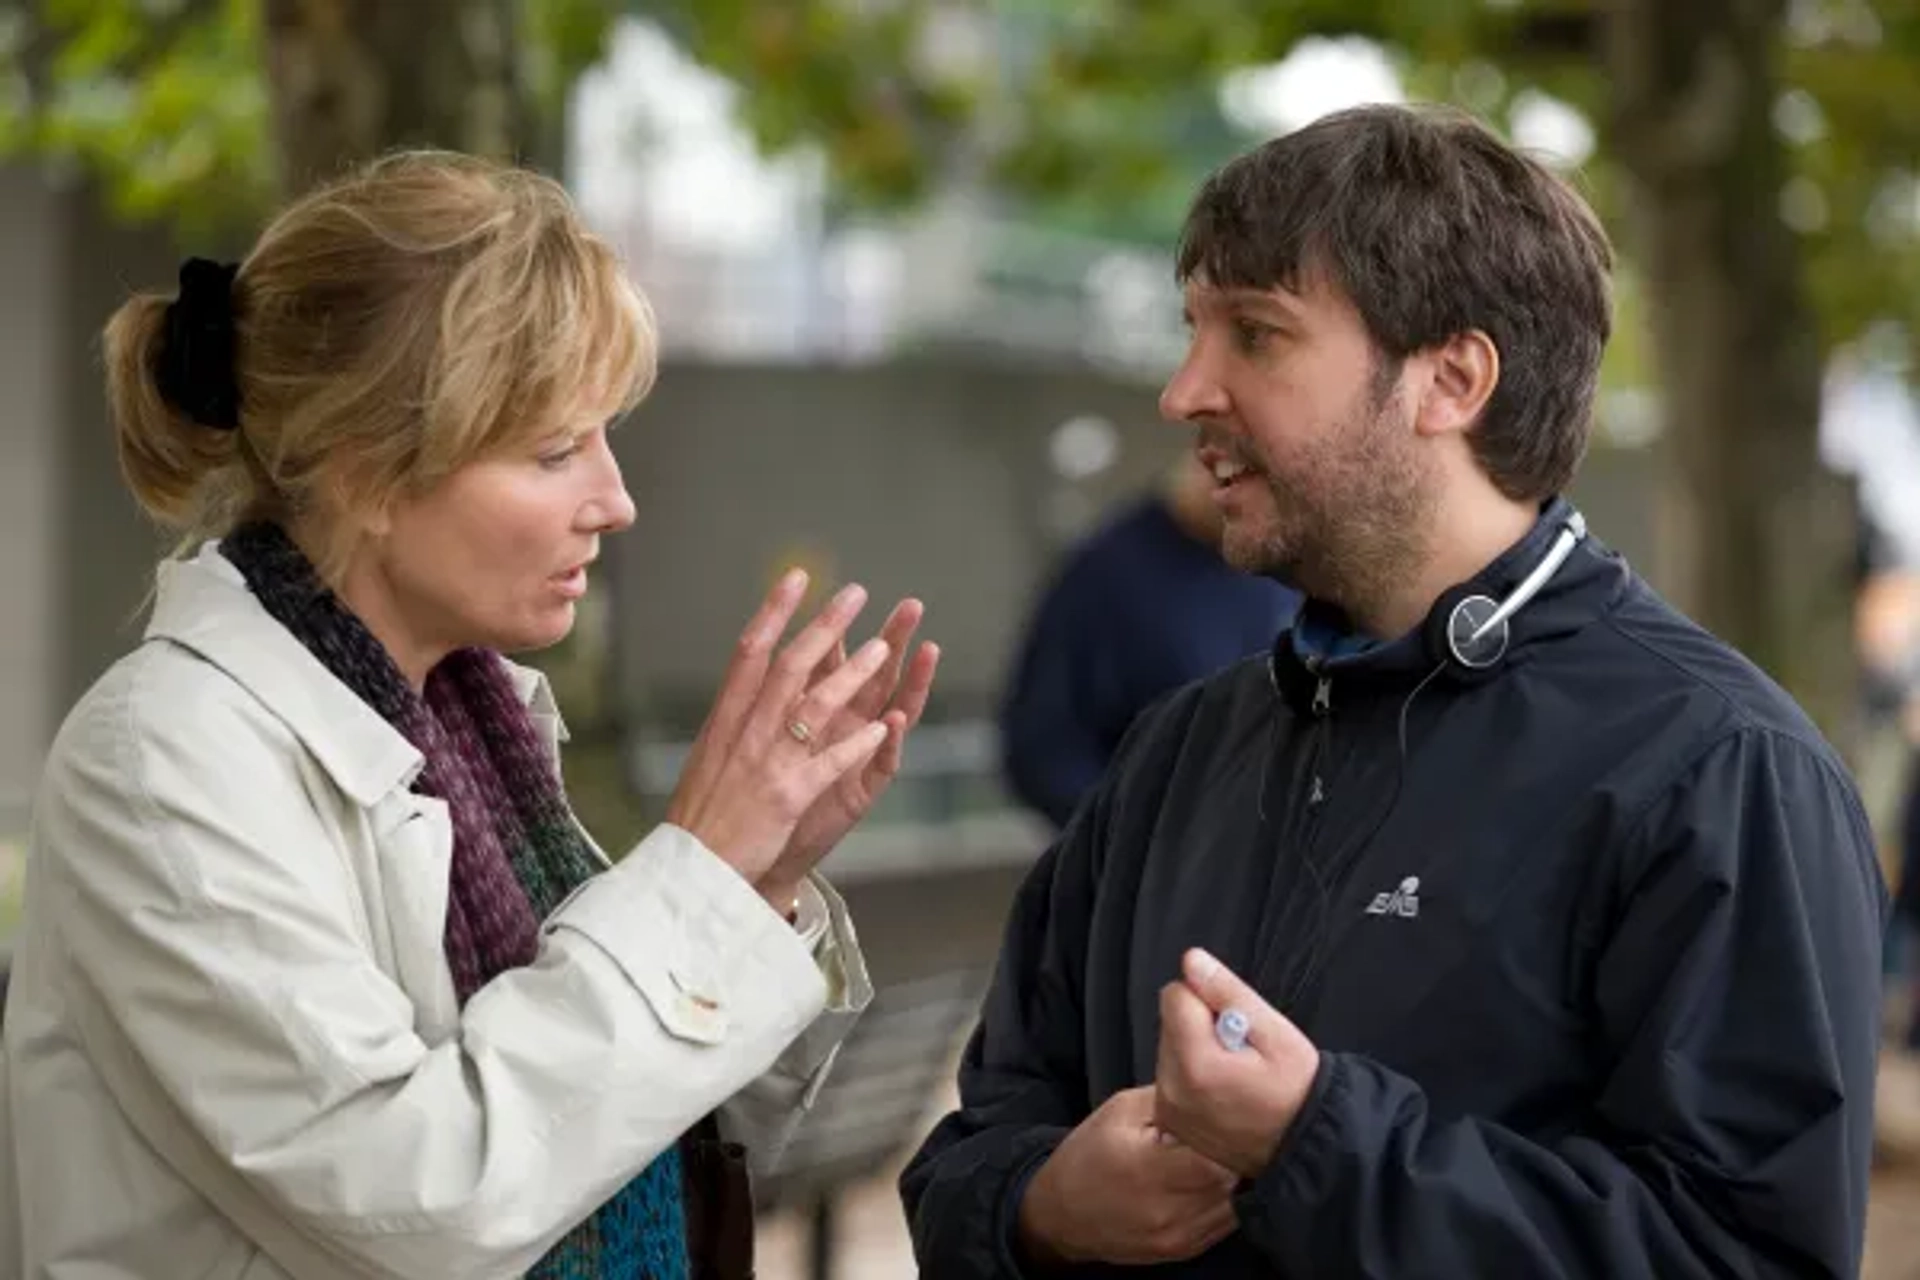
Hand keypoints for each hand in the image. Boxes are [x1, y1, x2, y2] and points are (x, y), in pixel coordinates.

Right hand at [665, 570, 894, 892]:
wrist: (688, 873)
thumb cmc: (700, 819)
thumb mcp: (708, 759)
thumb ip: (733, 723)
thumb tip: (749, 686)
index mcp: (725, 721)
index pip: (750, 653)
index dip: (775, 612)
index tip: (796, 578)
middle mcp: (745, 734)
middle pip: (788, 666)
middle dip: (824, 626)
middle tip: (854, 592)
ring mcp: (766, 764)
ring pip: (814, 707)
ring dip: (851, 674)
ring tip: (883, 647)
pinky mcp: (785, 798)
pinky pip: (827, 763)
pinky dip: (856, 744)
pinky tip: (883, 726)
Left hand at [761, 598, 939, 903]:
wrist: (743, 858)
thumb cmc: (749, 798)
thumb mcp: (752, 738)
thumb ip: (767, 697)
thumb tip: (759, 646)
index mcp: (810, 710)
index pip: (830, 659)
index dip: (841, 627)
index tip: (852, 591)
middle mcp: (838, 730)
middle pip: (870, 675)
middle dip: (891, 639)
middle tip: (913, 606)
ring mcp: (853, 760)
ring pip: (889, 710)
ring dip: (909, 680)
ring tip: (928, 650)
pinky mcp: (858, 794)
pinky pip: (880, 764)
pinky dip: (888, 741)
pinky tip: (897, 718)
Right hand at [1016, 1086, 1238, 1267]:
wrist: (1061, 1214)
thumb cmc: (1088, 1156)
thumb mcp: (1120, 1110)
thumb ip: (1167, 1098)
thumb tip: (1209, 1088)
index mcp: (1150, 1169)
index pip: (1217, 1157)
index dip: (1228, 1135)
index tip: (1226, 1119)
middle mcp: (1167, 1211)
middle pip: (1232, 1182)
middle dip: (1235, 1156)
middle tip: (1229, 1135)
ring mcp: (1178, 1236)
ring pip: (1234, 1206)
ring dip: (1234, 1181)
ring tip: (1219, 1158)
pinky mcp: (1183, 1250)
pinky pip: (1224, 1225)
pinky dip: (1224, 1202)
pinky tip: (1209, 1183)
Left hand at [1154, 948, 1320, 1179]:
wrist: (1302, 1148)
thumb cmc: (1296, 1091)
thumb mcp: (1276, 1033)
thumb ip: (1228, 993)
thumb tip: (1192, 960)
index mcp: (1196, 1063)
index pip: (1176, 994)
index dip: (1208, 998)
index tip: (1235, 1022)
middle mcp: (1173, 1088)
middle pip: (1169, 1021)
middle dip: (1200, 1024)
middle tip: (1240, 1049)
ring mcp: (1169, 1109)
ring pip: (1169, 1047)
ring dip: (1195, 1048)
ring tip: (1234, 1071)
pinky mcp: (1170, 1121)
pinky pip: (1170, 1076)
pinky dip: (1191, 1074)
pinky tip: (1222, 1088)